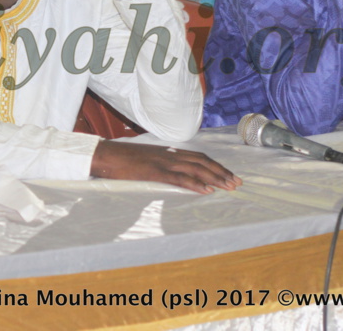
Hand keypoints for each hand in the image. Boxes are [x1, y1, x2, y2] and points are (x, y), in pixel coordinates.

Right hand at [90, 141, 240, 193]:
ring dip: (215, 178)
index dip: (215, 165)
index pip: (198, 157)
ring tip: (229, 187)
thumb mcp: (144, 161)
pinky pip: (180, 178)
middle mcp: (169, 155)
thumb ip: (159, 166)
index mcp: (167, 152)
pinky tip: (207, 191)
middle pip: (202, 162)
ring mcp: (163, 162)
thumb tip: (171, 176)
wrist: (104, 155)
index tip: (228, 174)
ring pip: (196, 169)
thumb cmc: (120, 160)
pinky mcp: (155, 172)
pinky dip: (196, 184)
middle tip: (237, 182)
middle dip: (222, 172)